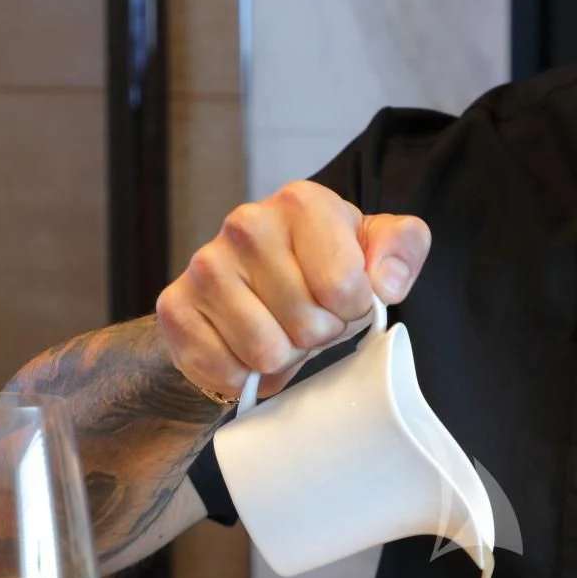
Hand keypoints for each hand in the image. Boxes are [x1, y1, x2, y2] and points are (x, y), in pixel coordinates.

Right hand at [156, 181, 431, 401]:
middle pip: (305, 324)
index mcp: (301, 202)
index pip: (345, 286)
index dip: (352, 309)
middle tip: (307, 321)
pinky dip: (243, 376)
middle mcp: (246, 223)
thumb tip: (385, 282)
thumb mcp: (374, 250)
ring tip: (279, 332)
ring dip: (281, 357)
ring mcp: (205, 265)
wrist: (248, 294)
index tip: (343, 300)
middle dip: (316, 335)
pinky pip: (227, 371)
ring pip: (265, 352)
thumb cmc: (318, 271)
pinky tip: (244, 348)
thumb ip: (401, 249)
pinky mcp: (175, 307)